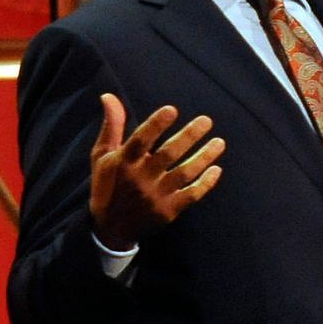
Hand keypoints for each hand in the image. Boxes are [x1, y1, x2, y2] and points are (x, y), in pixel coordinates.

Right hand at [88, 93, 224, 250]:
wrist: (110, 228)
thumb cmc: (107, 184)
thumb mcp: (103, 155)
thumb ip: (112, 125)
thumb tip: (109, 96)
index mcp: (123, 162)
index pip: (140, 141)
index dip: (155, 125)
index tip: (172, 110)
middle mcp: (140, 179)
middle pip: (168, 154)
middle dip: (189, 136)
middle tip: (207, 120)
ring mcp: (156, 196)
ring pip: (185, 173)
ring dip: (204, 157)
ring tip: (220, 142)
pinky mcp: (168, 211)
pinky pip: (191, 195)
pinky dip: (206, 183)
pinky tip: (217, 169)